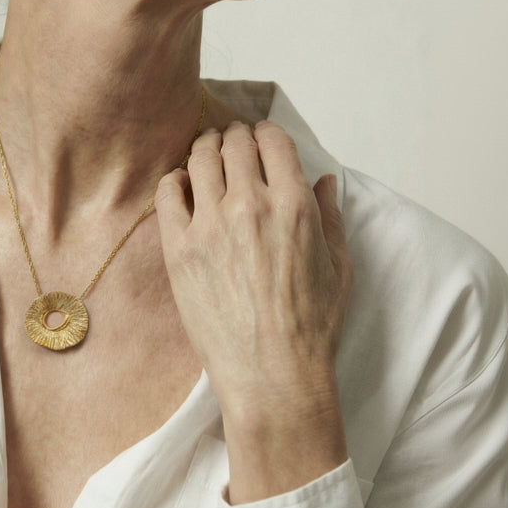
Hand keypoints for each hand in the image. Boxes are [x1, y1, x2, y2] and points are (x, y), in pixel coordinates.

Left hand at [155, 120, 352, 500]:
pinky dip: (175, 179)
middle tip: (232, 143)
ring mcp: (210, 225)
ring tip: (207, 154)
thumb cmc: (312, 326)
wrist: (272, 375)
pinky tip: (182, 185)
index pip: (272, 140)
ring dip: (205, 149)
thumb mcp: (339, 266)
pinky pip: (168, 192)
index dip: (265, 133)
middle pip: (233, 142)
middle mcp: (250, 205)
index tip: (261, 139)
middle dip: (235, 136)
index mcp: (293, 205)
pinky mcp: (179, 248)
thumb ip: (331, 215)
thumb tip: (324, 179)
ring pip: (199, 158)